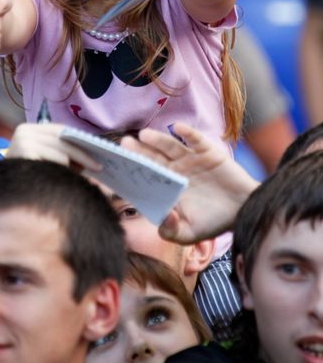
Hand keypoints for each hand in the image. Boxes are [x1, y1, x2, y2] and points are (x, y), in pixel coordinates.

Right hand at [7, 122, 101, 171]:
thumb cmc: (25, 174)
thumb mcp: (42, 158)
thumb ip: (61, 153)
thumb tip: (90, 159)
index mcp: (29, 129)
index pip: (61, 131)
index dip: (80, 141)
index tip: (98, 151)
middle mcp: (24, 131)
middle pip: (63, 141)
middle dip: (83, 155)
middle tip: (100, 167)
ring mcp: (22, 142)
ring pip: (61, 153)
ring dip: (73, 167)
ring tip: (80, 176)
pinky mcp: (24, 155)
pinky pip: (55, 163)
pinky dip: (63, 172)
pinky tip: (64, 181)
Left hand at [120, 122, 258, 243]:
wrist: (243, 211)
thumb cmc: (213, 223)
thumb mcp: (189, 234)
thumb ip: (171, 231)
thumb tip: (162, 218)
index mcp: (166, 188)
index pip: (146, 177)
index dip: (133, 172)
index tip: (117, 167)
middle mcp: (175, 171)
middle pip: (153, 158)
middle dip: (139, 151)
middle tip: (125, 143)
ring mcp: (190, 160)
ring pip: (170, 147)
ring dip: (157, 140)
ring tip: (144, 135)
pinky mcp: (207, 152)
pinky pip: (195, 140)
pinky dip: (187, 133)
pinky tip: (177, 128)